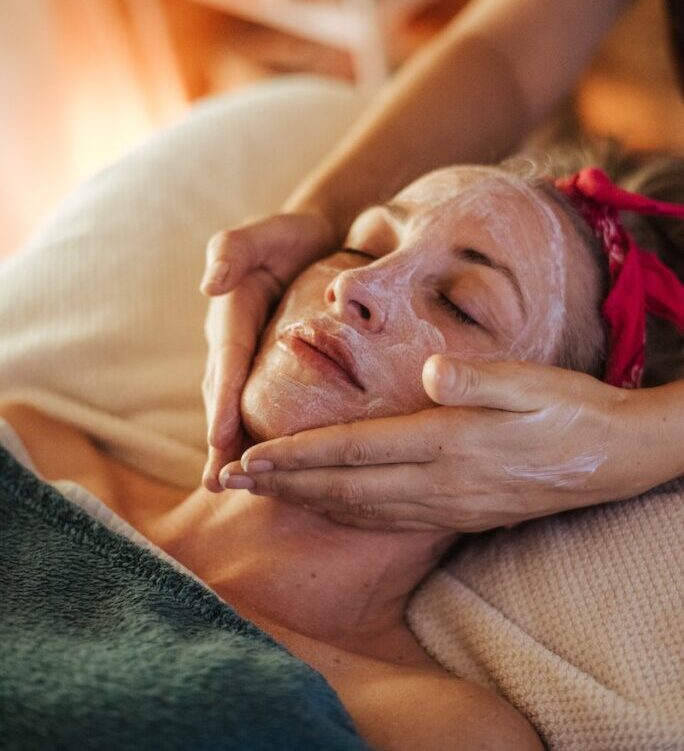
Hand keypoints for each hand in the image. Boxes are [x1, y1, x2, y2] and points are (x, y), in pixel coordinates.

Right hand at [200, 212, 335, 490]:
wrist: (319, 238)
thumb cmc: (292, 236)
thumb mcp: (265, 232)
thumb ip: (233, 250)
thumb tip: (209, 285)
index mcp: (232, 314)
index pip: (228, 361)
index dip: (223, 399)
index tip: (220, 436)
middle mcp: (236, 343)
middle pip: (225, 395)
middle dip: (221, 438)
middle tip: (219, 481)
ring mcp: (253, 359)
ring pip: (242, 406)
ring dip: (236, 446)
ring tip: (234, 485)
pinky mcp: (275, 369)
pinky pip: (268, 404)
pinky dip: (264, 434)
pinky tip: (278, 466)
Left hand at [218, 356, 638, 530]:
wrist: (614, 459)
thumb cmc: (572, 411)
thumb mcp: (535, 384)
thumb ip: (481, 380)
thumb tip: (433, 370)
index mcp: (449, 444)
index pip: (354, 451)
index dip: (297, 456)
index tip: (247, 459)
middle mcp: (440, 483)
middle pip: (343, 487)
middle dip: (280, 484)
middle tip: (225, 482)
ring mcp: (447, 506)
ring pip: (359, 509)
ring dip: (304, 500)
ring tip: (259, 494)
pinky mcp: (458, 514)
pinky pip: (387, 519)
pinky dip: (343, 513)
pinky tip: (325, 506)